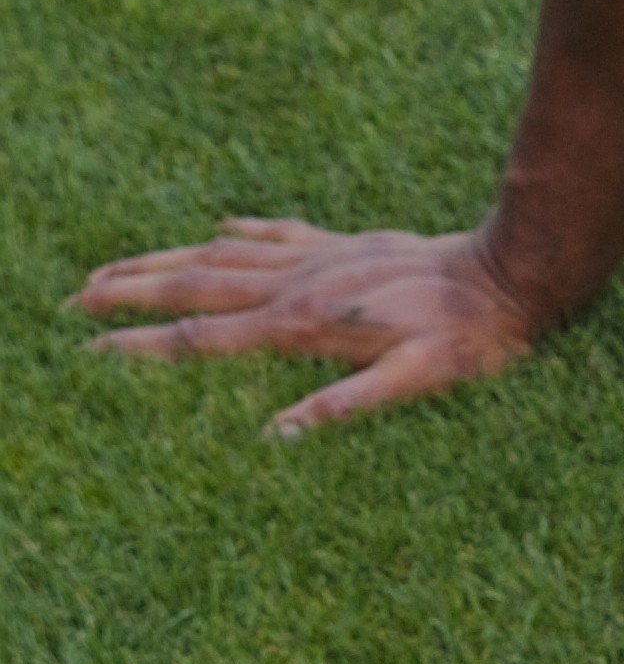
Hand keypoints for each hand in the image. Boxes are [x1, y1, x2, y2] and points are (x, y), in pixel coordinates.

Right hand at [66, 216, 548, 434]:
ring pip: (222, 256)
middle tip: (75, 301)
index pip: (206, 337)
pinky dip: (243, 233)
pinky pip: (280, 236)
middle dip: (131, 293)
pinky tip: (220, 228)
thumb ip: (346, 405)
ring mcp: (319, 260)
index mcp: (305, 325)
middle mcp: (300, 286)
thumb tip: (278, 435)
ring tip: (116, 267)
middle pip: (195, 286)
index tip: (93, 348)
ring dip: (165, 261)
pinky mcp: (346, 246)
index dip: (146, 345)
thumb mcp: (415, 384)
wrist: (509, 274)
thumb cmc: (467, 340)